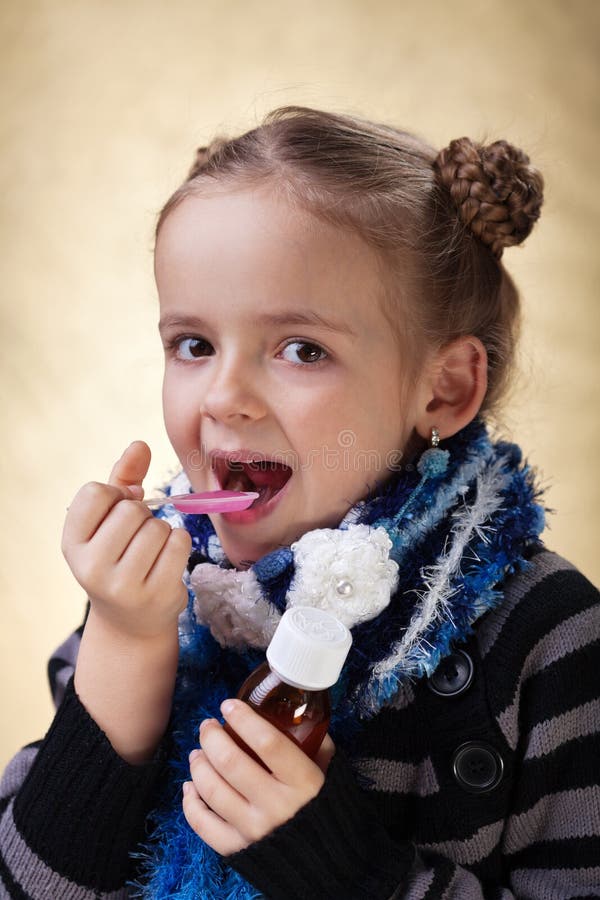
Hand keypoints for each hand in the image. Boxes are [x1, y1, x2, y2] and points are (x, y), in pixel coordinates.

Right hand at [61, 440, 190, 639]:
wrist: (132, 619)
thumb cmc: (121, 556)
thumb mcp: (110, 519)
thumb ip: (123, 478)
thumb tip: (140, 444)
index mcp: (72, 543)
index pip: (95, 493)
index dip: (116, 494)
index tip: (119, 511)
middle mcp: (90, 567)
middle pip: (131, 510)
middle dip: (143, 515)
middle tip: (137, 537)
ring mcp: (122, 585)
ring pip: (159, 527)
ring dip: (163, 531)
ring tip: (152, 551)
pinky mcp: (155, 594)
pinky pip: (180, 543)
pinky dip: (180, 543)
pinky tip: (167, 559)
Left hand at [183, 699, 335, 854]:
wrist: (329, 865)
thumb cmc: (328, 809)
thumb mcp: (331, 772)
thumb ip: (316, 744)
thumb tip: (295, 716)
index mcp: (303, 784)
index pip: (268, 743)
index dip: (244, 720)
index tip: (228, 705)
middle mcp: (276, 806)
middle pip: (231, 763)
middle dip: (212, 737)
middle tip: (207, 725)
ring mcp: (254, 830)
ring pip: (212, 790)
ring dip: (198, 765)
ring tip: (197, 752)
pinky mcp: (237, 850)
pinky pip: (203, 824)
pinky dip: (190, 802)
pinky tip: (189, 786)